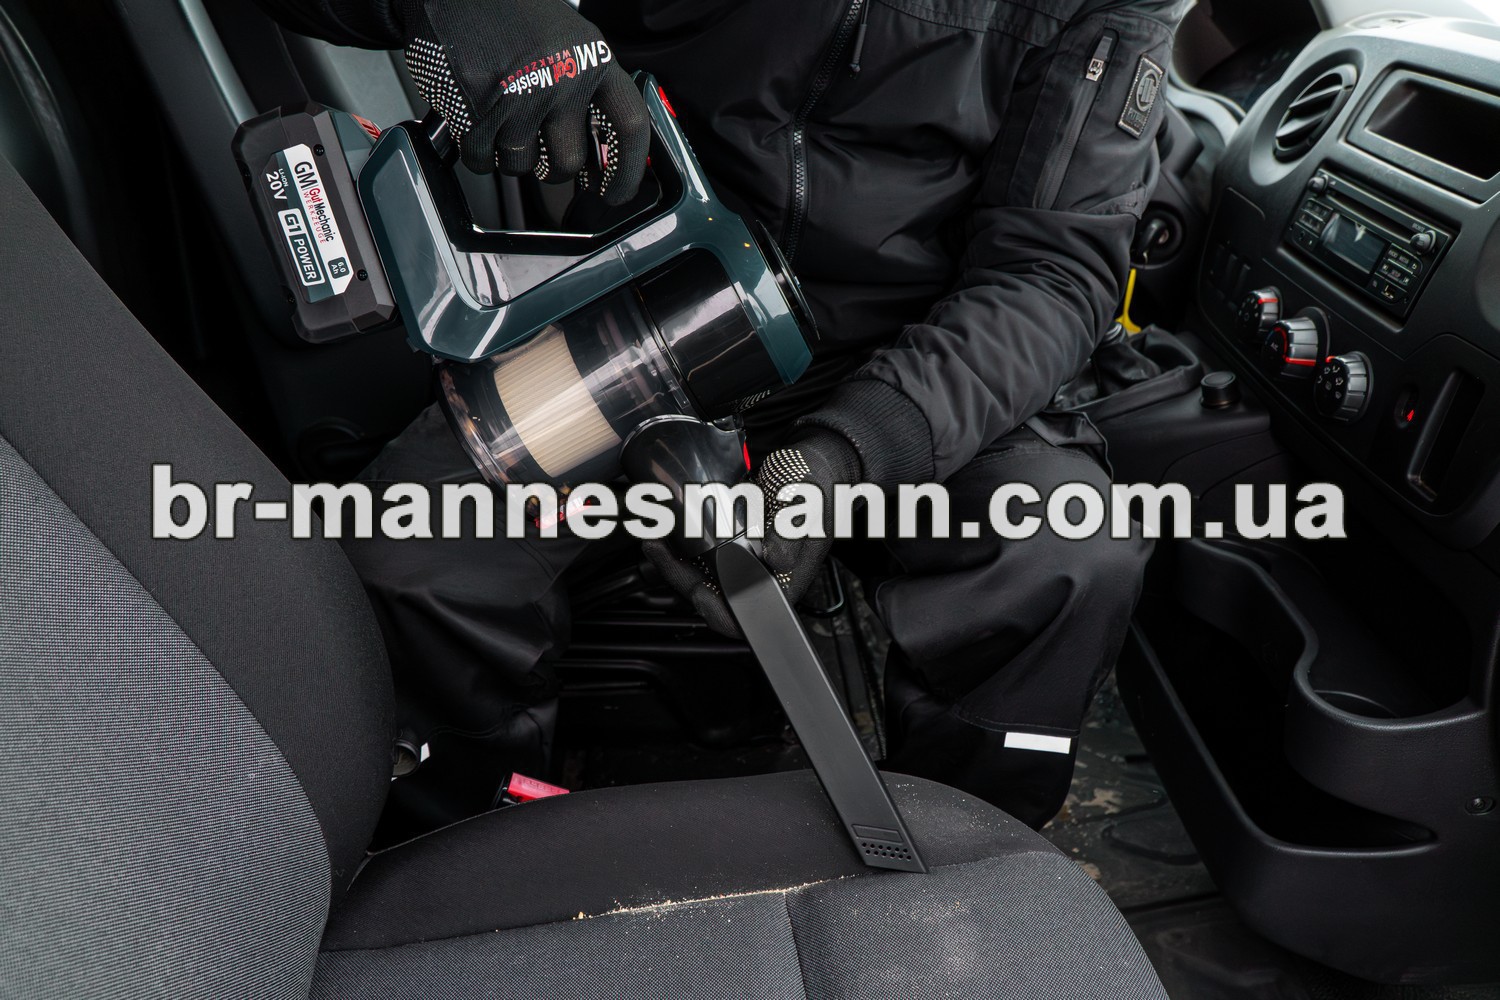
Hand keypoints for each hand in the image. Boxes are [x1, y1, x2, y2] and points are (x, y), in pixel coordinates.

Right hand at [400, 0, 648, 202]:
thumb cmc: (515, 16)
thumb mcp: (570, 43)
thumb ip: (588, 93)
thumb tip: (598, 163)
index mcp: (594, 60)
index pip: (630, 125)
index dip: (626, 171)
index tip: (614, 195)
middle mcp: (563, 77)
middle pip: (567, 162)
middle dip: (550, 171)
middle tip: (538, 155)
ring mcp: (521, 93)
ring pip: (520, 166)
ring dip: (508, 157)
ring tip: (499, 122)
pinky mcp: (480, 106)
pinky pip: (482, 160)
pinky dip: (477, 155)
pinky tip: (476, 126)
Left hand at [642, 430, 860, 637]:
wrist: (814, 461)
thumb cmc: (815, 482)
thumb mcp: (806, 502)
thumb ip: (793, 532)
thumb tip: (777, 560)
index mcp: (785, 580)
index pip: (744, 617)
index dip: (717, 611)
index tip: (695, 587)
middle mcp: (762, 577)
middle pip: (712, 598)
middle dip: (679, 576)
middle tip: (658, 546)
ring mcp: (745, 563)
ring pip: (701, 578)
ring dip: (674, 561)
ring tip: (657, 537)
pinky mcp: (733, 546)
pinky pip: (700, 558)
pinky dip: (680, 547)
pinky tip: (668, 530)